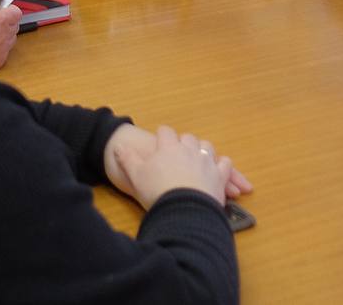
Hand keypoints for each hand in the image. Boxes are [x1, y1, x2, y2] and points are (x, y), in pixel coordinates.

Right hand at [0, 4, 20, 71]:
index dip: (9, 11)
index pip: (15, 12)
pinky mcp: (0, 60)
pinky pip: (4, 52)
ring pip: (10, 39)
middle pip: (14, 25)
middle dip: (6, 24)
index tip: (3, 11)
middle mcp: (5, 35)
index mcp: (0, 21)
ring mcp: (4, 49)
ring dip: (4, 36)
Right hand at [107, 125, 249, 209]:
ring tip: (198, 158)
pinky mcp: (220, 175)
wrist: (183, 209)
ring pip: (206, 147)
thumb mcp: (136, 176)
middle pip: (188, 137)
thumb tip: (118, 146)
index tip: (160, 140)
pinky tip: (218, 170)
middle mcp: (189, 149)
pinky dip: (222, 165)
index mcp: (169, 147)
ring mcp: (207, 161)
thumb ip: (127, 159)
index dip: (162, 136)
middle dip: (184, 142)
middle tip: (179, 152)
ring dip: (202, 150)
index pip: (165, 132)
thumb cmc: (157, 191)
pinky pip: (224, 163)